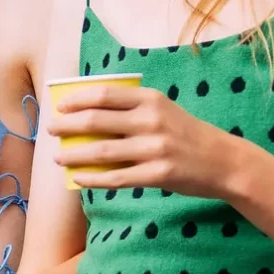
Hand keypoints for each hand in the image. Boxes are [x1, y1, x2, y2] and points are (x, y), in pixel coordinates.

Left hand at [48, 81, 242, 197]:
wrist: (223, 161)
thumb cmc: (187, 135)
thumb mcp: (164, 110)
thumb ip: (133, 109)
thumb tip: (88, 116)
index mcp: (151, 99)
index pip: (104, 95)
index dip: (76, 100)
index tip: (59, 105)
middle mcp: (151, 120)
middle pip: (96, 121)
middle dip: (67, 126)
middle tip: (50, 130)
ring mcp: (155, 148)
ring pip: (101, 151)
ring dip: (74, 154)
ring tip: (59, 157)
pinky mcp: (157, 174)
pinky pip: (116, 177)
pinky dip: (93, 178)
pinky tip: (78, 178)